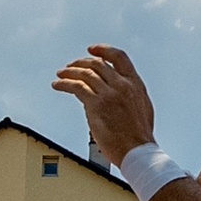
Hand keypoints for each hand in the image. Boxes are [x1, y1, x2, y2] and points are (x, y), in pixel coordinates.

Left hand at [53, 43, 159, 164]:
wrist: (137, 151)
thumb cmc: (139, 136)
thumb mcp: (142, 107)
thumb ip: (130, 94)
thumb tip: (117, 90)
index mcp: (135, 84)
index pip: (119, 57)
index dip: (104, 50)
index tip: (92, 49)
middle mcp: (122, 85)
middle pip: (97, 64)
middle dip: (81, 62)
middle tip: (70, 66)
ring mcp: (109, 94)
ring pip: (85, 74)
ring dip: (70, 72)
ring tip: (60, 74)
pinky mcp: (96, 105)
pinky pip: (76, 87)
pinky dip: (64, 84)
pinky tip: (58, 85)